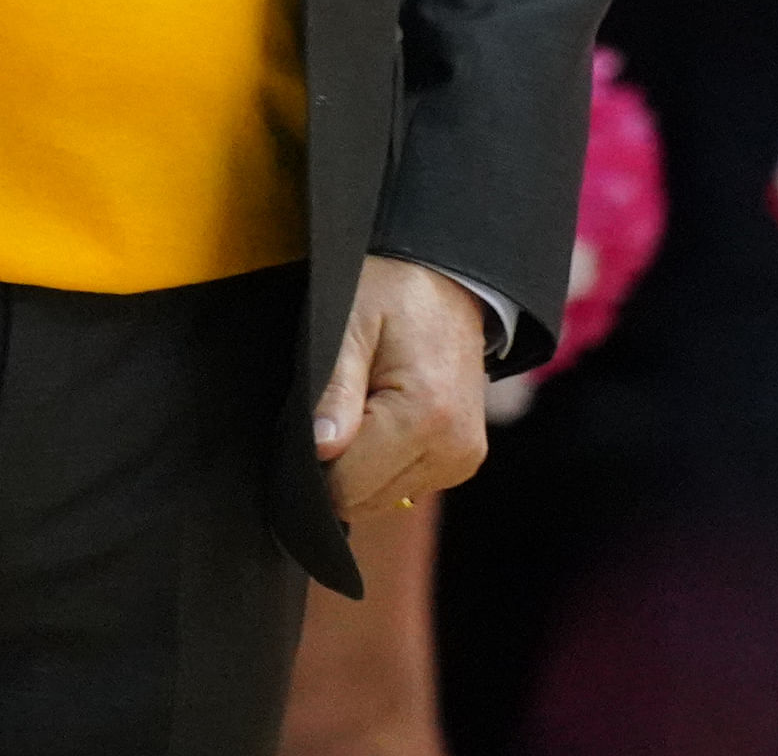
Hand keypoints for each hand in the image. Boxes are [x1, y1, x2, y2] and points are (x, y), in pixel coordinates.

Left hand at [310, 256, 487, 517]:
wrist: (450, 280)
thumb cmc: (394, 292)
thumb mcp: (351, 321)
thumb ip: (335, 388)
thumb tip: (321, 448)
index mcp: (426, 415)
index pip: (348, 483)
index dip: (316, 457)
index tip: (317, 414)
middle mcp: (453, 449)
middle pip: (365, 498)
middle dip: (339, 460)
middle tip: (341, 402)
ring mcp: (461, 460)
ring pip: (382, 497)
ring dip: (362, 460)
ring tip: (365, 401)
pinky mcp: (461, 461)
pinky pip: (403, 484)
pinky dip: (383, 460)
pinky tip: (384, 414)